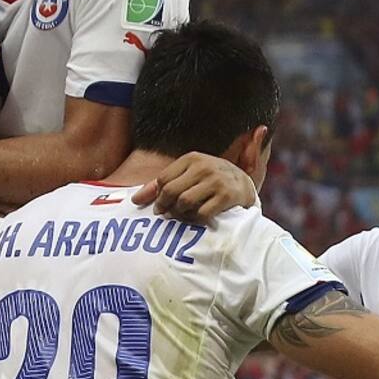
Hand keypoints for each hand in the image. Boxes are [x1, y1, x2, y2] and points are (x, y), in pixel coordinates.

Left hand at [131, 152, 256, 222]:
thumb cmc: (210, 180)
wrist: (244, 184)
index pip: (163, 179)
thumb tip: (134, 200)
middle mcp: (204, 167)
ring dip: (180, 214)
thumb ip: (161, 185)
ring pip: (185, 203)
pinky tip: (197, 218)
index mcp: (192, 158)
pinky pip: (202, 214)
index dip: (158, 195)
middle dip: (165, 206)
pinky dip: (196, 220)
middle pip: (171, 191)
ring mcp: (216, 181)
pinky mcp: (227, 196)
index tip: (160, 206)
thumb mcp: (188, 175)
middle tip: (166, 214)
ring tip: (182, 216)